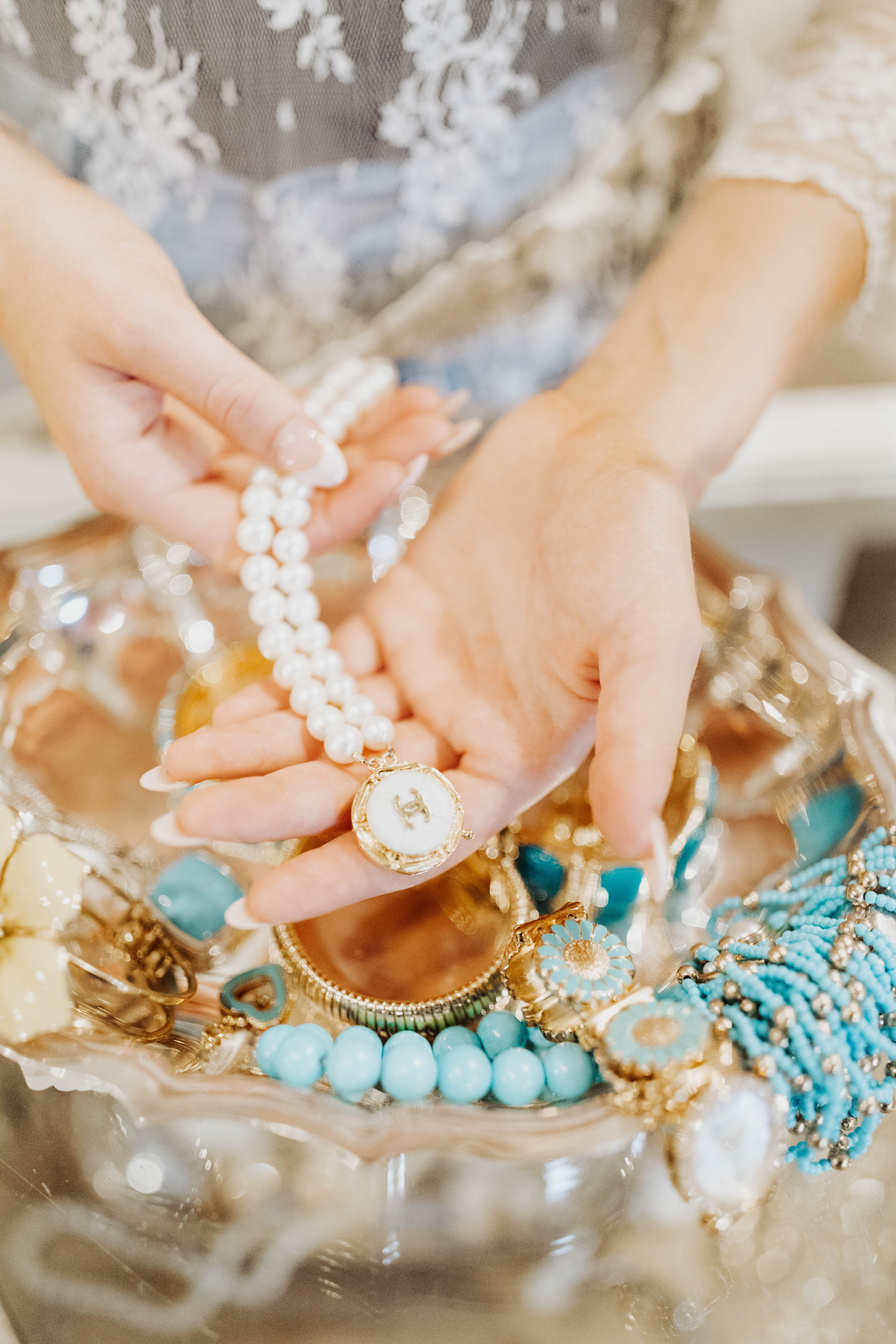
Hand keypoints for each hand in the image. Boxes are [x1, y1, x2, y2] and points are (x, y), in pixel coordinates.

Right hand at [0, 132, 471, 562]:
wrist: (15, 223)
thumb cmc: (62, 267)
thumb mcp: (154, 332)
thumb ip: (237, 401)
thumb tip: (315, 462)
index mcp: (134, 480)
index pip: (248, 538)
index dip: (324, 518)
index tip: (394, 474)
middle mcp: (161, 480)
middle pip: (278, 511)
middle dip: (361, 476)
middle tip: (434, 432)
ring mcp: (182, 450)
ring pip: (287, 472)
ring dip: (358, 446)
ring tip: (429, 412)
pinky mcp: (201, 417)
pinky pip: (278, 433)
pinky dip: (331, 417)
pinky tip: (387, 398)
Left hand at [163, 389, 701, 919]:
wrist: (605, 444)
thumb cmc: (642, 545)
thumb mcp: (651, 646)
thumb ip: (634, 746)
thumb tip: (637, 854)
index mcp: (519, 759)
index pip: (419, 835)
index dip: (341, 870)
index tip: (262, 898)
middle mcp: (464, 733)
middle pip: (354, 788)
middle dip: (269, 807)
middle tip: (182, 823)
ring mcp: (425, 678)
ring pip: (327, 732)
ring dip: (254, 752)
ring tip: (173, 768)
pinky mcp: (396, 619)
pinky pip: (324, 668)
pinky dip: (275, 688)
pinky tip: (221, 707)